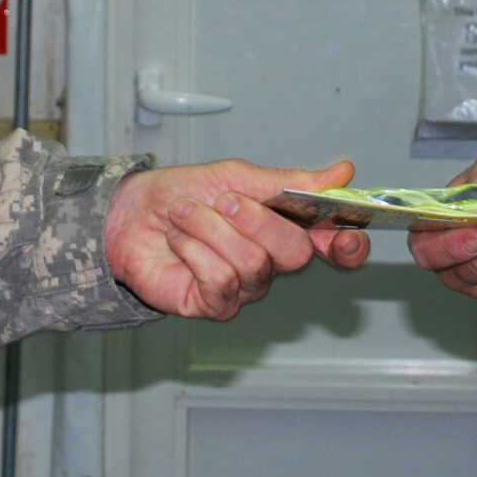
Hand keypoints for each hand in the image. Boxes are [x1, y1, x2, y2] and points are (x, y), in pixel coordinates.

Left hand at [105, 158, 369, 318]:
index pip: (335, 246)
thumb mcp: (235, 176)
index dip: (348, 245)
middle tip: (223, 201)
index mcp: (285, 226)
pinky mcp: (215, 304)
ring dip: (210, 229)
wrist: (128, 215)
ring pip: (252, 263)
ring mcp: (245, 287)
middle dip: (256, 220)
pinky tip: (179, 242)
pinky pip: (220, 280)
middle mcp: (272, 261)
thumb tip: (342, 172)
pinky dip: (194, 251)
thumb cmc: (180, 194)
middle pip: (295, 253)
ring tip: (185, 215)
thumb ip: (288, 181)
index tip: (345, 235)